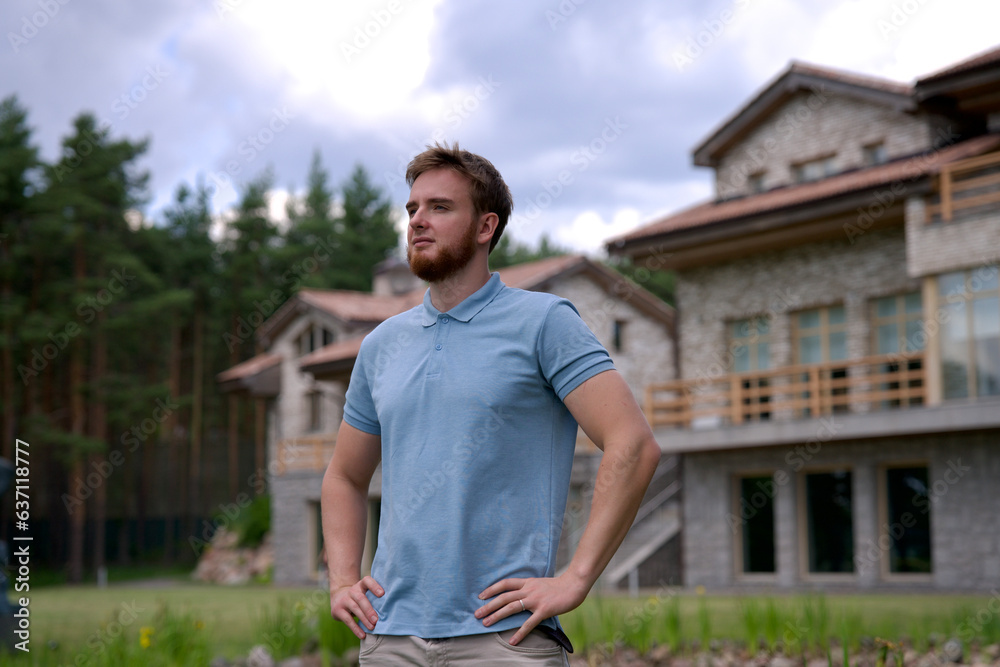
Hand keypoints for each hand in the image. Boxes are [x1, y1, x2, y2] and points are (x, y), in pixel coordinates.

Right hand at [329, 575, 383, 638]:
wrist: (338, 597)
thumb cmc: (359, 598)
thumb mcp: (365, 593)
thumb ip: (375, 598)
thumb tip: (391, 611)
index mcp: (361, 585)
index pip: (367, 581)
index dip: (374, 586)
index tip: (382, 594)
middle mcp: (352, 591)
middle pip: (360, 598)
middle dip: (369, 609)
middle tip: (376, 620)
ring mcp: (344, 600)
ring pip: (355, 608)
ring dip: (364, 619)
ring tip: (372, 627)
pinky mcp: (338, 610)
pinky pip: (347, 620)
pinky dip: (356, 628)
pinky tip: (362, 635)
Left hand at [474, 573, 589, 645]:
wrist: (574, 585)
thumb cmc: (559, 586)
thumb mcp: (540, 583)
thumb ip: (529, 588)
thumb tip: (520, 595)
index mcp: (527, 582)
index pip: (505, 583)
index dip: (492, 589)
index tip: (480, 596)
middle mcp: (528, 590)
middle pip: (504, 597)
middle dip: (489, 606)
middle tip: (477, 614)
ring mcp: (535, 600)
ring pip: (511, 607)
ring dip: (497, 616)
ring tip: (486, 624)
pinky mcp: (544, 610)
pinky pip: (529, 623)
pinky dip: (520, 633)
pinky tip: (512, 640)